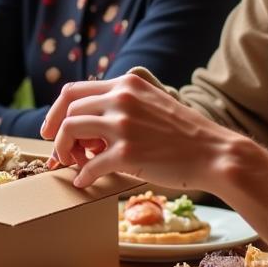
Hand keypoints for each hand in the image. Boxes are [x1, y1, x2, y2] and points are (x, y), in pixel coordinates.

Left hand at [41, 72, 230, 188]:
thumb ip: (123, 103)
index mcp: (127, 83)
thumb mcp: (153, 102)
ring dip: (64, 151)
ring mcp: (123, 125)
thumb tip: (89, 125)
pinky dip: (83, 175)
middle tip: (59, 152)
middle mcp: (122, 98)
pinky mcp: (127, 153)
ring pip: (70, 131)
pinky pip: (90, 165)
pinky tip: (85, 182)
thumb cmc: (186, 134)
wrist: (216, 154)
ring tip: (71, 164)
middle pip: (68, 110)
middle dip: (57, 134)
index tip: (51, 128)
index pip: (74, 90)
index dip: (56, 110)